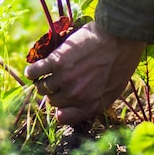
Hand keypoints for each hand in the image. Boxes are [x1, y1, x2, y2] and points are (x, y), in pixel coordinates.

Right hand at [24, 21, 145, 124]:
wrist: (120, 37)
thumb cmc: (122, 60)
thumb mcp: (114, 88)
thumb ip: (96, 99)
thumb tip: (82, 102)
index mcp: (90, 105)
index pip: (64, 117)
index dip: (61, 108)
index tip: (61, 100)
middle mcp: (75, 96)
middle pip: (53, 101)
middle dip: (55, 92)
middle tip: (58, 81)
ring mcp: (65, 79)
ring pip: (43, 88)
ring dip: (43, 82)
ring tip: (47, 73)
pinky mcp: (57, 62)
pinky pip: (35, 72)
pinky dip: (32, 72)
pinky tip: (33, 69)